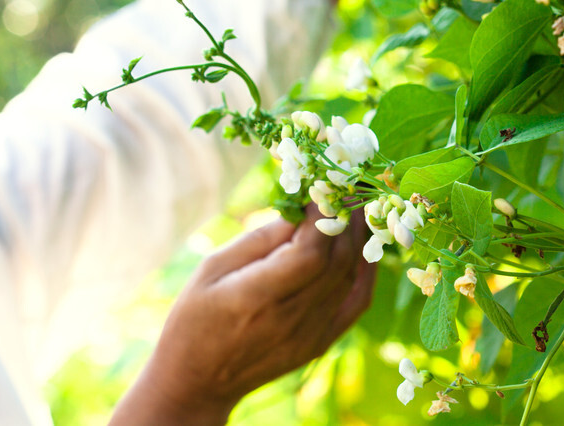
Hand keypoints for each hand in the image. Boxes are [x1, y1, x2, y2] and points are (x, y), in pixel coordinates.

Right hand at [109, 208, 373, 424]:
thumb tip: (302, 207)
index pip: (310, 253)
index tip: (324, 184)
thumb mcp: (212, 267)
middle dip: (347, 217)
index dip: (324, 215)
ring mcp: (310, 335)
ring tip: (356, 205)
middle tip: (347, 184)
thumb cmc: (195, 316)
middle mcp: (290, 319)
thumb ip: (261, 238)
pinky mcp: (320, 342)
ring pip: (351, 277)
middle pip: (337, 262)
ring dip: (360, 237)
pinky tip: (365, 243)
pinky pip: (357, 301)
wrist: (198, 380)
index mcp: (256, 298)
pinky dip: (367, 269)